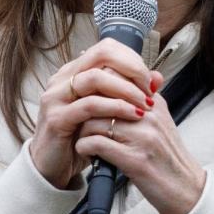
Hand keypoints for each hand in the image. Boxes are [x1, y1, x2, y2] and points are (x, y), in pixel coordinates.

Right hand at [31, 39, 159, 189]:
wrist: (56, 166)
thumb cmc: (83, 135)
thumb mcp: (109, 111)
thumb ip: (131, 91)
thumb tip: (158, 77)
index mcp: (75, 72)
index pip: (106, 48)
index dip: (132, 60)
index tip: (149, 80)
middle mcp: (62, 79)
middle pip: (101, 55)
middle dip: (132, 69)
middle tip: (149, 89)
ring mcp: (56, 97)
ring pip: (95, 78)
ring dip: (127, 89)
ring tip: (145, 104)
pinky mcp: (56, 118)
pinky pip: (90, 105)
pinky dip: (115, 108)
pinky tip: (133, 115)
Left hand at [73, 84, 207, 213]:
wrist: (185, 189)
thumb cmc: (167, 157)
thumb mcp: (162, 122)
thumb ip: (147, 101)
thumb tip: (143, 76)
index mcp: (155, 104)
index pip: (116, 78)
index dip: (95, 89)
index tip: (87, 102)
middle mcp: (150, 117)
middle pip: (101, 98)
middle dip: (84, 110)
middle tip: (80, 122)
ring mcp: (143, 137)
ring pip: (94, 120)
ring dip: (82, 132)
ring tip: (85, 140)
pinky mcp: (135, 159)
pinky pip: (95, 143)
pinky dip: (84, 147)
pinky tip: (88, 152)